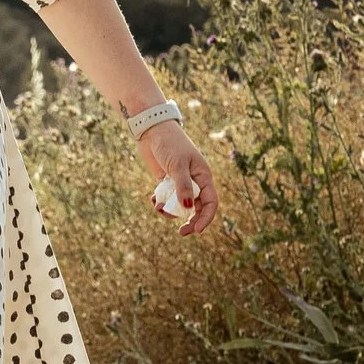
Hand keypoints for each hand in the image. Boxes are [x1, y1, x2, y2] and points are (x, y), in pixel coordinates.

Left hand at [140, 121, 219, 236]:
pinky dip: (160, 202)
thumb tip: (188, 208)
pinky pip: (166, 198)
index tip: (196, 230)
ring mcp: (180, 182)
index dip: (206, 218)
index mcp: (204, 177)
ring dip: (170, 211)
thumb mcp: (177, 165)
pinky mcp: (166, 181)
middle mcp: (194, 181)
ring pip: (179, 205)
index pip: (211, 202)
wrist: (152, 130)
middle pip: (196, 208)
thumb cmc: (170, 144)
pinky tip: (153, 199)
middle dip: (189, 221)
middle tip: (181, 232)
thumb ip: (183, 187)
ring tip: (158, 208)